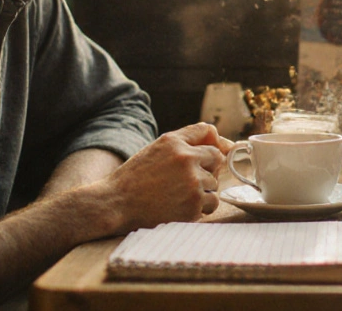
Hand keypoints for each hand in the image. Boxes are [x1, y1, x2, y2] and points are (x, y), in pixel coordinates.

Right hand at [97, 122, 231, 234]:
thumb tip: (225, 144)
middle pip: (217, 159)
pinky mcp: (193, 206)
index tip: (206, 156)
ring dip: (202, 190)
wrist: (116, 204)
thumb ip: (187, 138)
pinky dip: (200, 207)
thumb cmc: (136, 177)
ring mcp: (191, 184)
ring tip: (178, 195)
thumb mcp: (157, 148)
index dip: (209, 145)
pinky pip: (211, 203)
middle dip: (207, 169)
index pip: (209, 134)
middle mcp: (186, 159)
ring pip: (214, 184)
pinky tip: (180, 206)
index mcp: (175, 143)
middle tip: (185, 180)